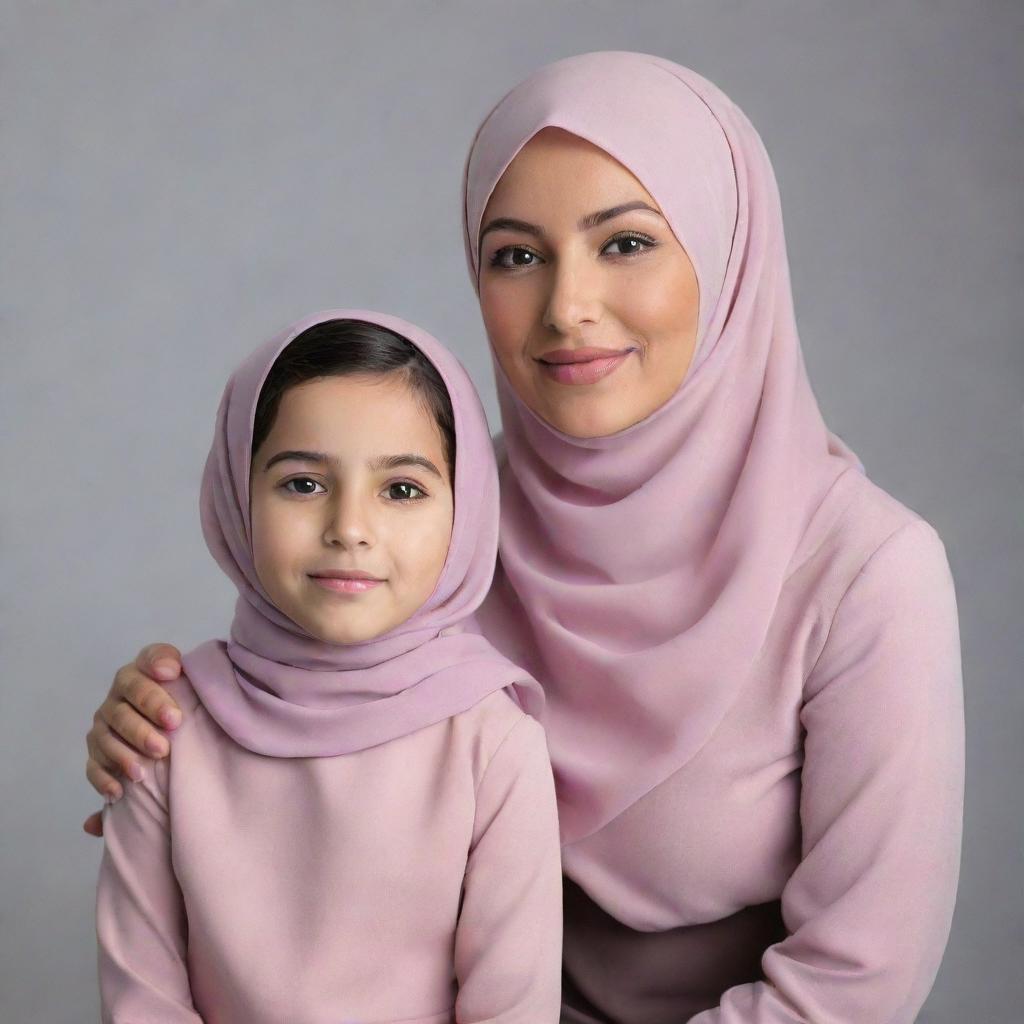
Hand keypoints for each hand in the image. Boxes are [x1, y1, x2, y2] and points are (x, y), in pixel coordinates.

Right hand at [83, 643, 183, 833]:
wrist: (171, 724)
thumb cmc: (183, 699)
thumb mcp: (188, 679)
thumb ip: (179, 668)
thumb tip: (170, 669)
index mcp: (138, 674)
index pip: (141, 669)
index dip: (154, 678)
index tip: (173, 688)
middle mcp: (117, 697)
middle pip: (121, 710)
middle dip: (142, 726)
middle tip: (167, 738)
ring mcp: (104, 725)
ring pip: (106, 739)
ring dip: (123, 755)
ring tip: (143, 772)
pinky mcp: (98, 753)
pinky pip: (94, 767)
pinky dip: (103, 779)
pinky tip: (118, 791)